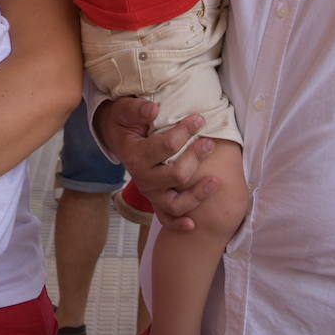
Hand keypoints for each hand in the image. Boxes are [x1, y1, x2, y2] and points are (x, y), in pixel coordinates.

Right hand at [95, 97, 217, 230]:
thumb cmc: (124, 122)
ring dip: (197, 194)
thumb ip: (137, 109)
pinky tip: (193, 225)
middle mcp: (142, 178)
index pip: (167, 146)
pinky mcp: (155, 200)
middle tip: (209, 143)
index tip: (199, 119)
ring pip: (175, 203)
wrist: (118, 138)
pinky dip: (178, 224)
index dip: (185, 131)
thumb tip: (154, 109)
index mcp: (135, 155)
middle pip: (176, 175)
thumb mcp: (124, 110)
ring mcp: (150, 193)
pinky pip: (167, 218)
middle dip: (196, 158)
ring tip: (215, 181)